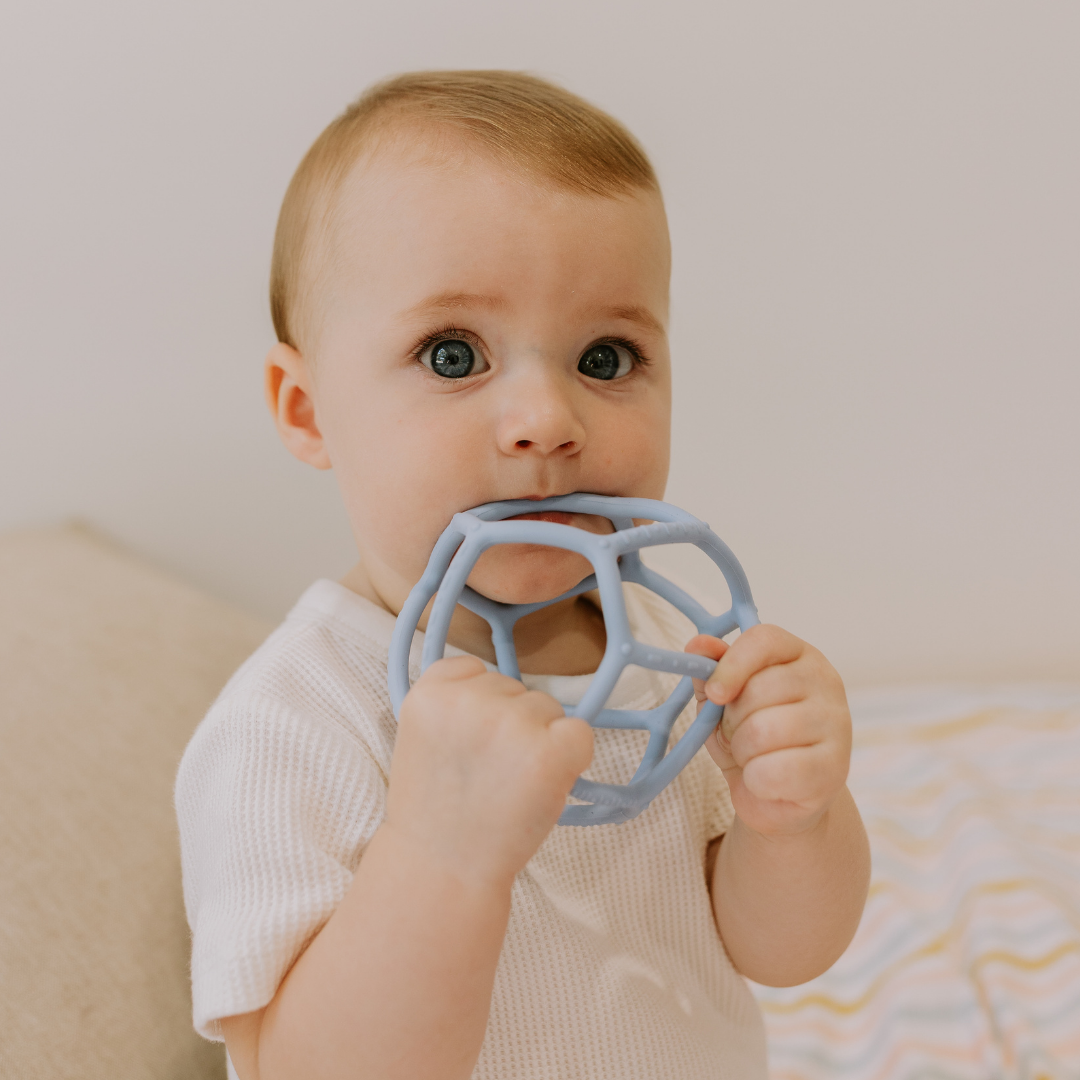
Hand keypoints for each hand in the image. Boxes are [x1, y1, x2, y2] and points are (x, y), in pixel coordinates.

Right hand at [387, 657, 593, 888]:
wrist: (445, 868)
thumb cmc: (438, 809)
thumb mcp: (423, 737)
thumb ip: (454, 704)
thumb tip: (507, 688)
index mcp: (430, 693)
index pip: (474, 669)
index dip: (478, 706)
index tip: (466, 744)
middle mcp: (468, 700)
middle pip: (514, 688)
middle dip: (509, 724)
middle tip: (487, 773)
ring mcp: (510, 722)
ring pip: (546, 707)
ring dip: (538, 740)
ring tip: (507, 784)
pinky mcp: (549, 750)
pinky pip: (579, 732)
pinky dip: (571, 756)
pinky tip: (541, 783)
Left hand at [685, 625, 850, 837]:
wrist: (777, 797)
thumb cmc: (750, 740)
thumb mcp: (723, 702)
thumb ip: (711, 670)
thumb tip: (697, 645)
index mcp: (798, 656)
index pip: (764, 640)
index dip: (732, 665)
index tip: (715, 693)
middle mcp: (825, 681)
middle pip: (759, 689)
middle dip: (733, 720)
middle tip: (739, 735)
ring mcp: (836, 723)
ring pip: (764, 731)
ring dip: (743, 752)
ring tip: (754, 757)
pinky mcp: (836, 767)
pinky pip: (775, 771)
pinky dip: (757, 781)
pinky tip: (768, 781)